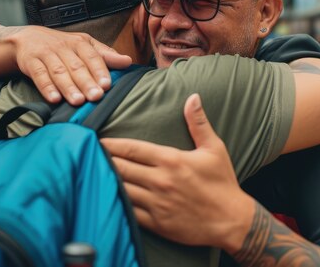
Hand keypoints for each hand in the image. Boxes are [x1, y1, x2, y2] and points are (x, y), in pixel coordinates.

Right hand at [12, 26, 131, 104]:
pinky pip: (39, 76)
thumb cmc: (63, 46)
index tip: (107, 85)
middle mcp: (64, 47)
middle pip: (77, 66)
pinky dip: (47, 88)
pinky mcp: (30, 62)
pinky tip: (54, 99)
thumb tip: (128, 61)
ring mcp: (46, 54)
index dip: (99, 71)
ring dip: (68, 87)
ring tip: (78, 101)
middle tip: (96, 97)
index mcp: (80, 43)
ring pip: (59, 72)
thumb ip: (106, 55)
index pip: (92, 57)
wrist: (28, 38)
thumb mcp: (85, 46)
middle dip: (87, 82)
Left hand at [101, 94, 253, 251]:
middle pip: (121, 167)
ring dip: (106, 181)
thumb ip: (199, 123)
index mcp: (172, 160)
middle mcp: (161, 181)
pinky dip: (116, 203)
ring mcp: (157, 203)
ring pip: (121, 189)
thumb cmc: (223, 183)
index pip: (133, 149)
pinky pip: (129, 211)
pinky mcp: (157, 223)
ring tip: (91, 174)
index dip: (112, 144)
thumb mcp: (214, 149)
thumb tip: (192, 97)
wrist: (232, 220)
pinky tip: (107, 197)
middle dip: (103, 160)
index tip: (97, 140)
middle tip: (87, 154)